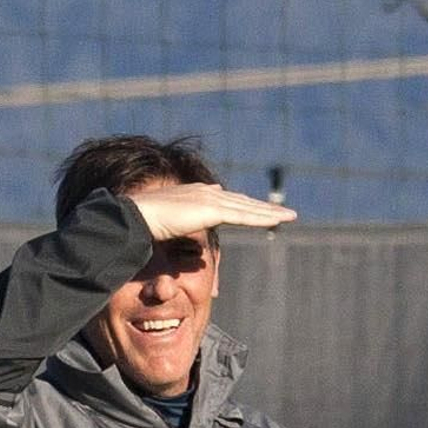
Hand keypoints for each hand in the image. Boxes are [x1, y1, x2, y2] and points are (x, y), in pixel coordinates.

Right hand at [129, 183, 296, 239]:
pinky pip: (243, 215)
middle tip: (283, 212)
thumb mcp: (167, 225)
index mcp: (197, 195)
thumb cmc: (145, 224)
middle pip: (242, 201)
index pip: (226, 201)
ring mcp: (211, 200)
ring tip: (289, 216)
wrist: (138, 217)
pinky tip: (276, 221)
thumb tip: (184, 233)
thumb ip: (180, 226)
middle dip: (263, 207)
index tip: (255, 208)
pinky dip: (261, 218)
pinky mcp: (213, 210)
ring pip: (248, 207)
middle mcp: (207, 193)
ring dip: (270, 212)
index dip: (243, 206)